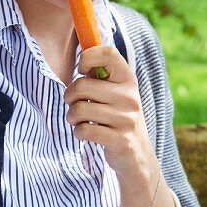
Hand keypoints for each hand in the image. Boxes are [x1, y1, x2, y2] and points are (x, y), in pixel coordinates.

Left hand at [64, 44, 155, 178]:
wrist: (137, 154)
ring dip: (72, 117)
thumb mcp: (116, 92)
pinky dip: (78, 132)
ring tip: (80, 120)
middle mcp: (130, 96)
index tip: (82, 71)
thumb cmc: (117, 117)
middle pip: (82, 85)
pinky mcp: (120, 140)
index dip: (87, 58)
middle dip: (69, 96)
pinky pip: (83, 130)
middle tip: (74, 103)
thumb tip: (80, 54)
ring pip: (78, 109)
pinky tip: (87, 133)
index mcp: (128, 79)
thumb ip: (100, 75)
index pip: (107, 53)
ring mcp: (126, 119)